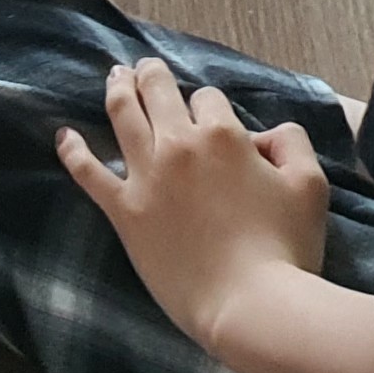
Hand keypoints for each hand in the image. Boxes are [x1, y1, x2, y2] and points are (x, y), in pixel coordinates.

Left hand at [55, 58, 331, 354]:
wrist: (250, 304)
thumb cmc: (286, 247)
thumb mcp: (310, 185)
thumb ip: (291, 143)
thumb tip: (266, 134)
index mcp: (222, 134)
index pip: (208, 99)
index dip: (211, 108)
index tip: (213, 124)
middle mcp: (179, 145)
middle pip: (158, 92)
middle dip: (152, 75)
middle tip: (144, 68)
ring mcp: (146, 176)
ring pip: (123, 115)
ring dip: (117, 89)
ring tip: (114, 77)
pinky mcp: (124, 211)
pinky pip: (89, 172)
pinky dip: (73, 150)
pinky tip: (63, 136)